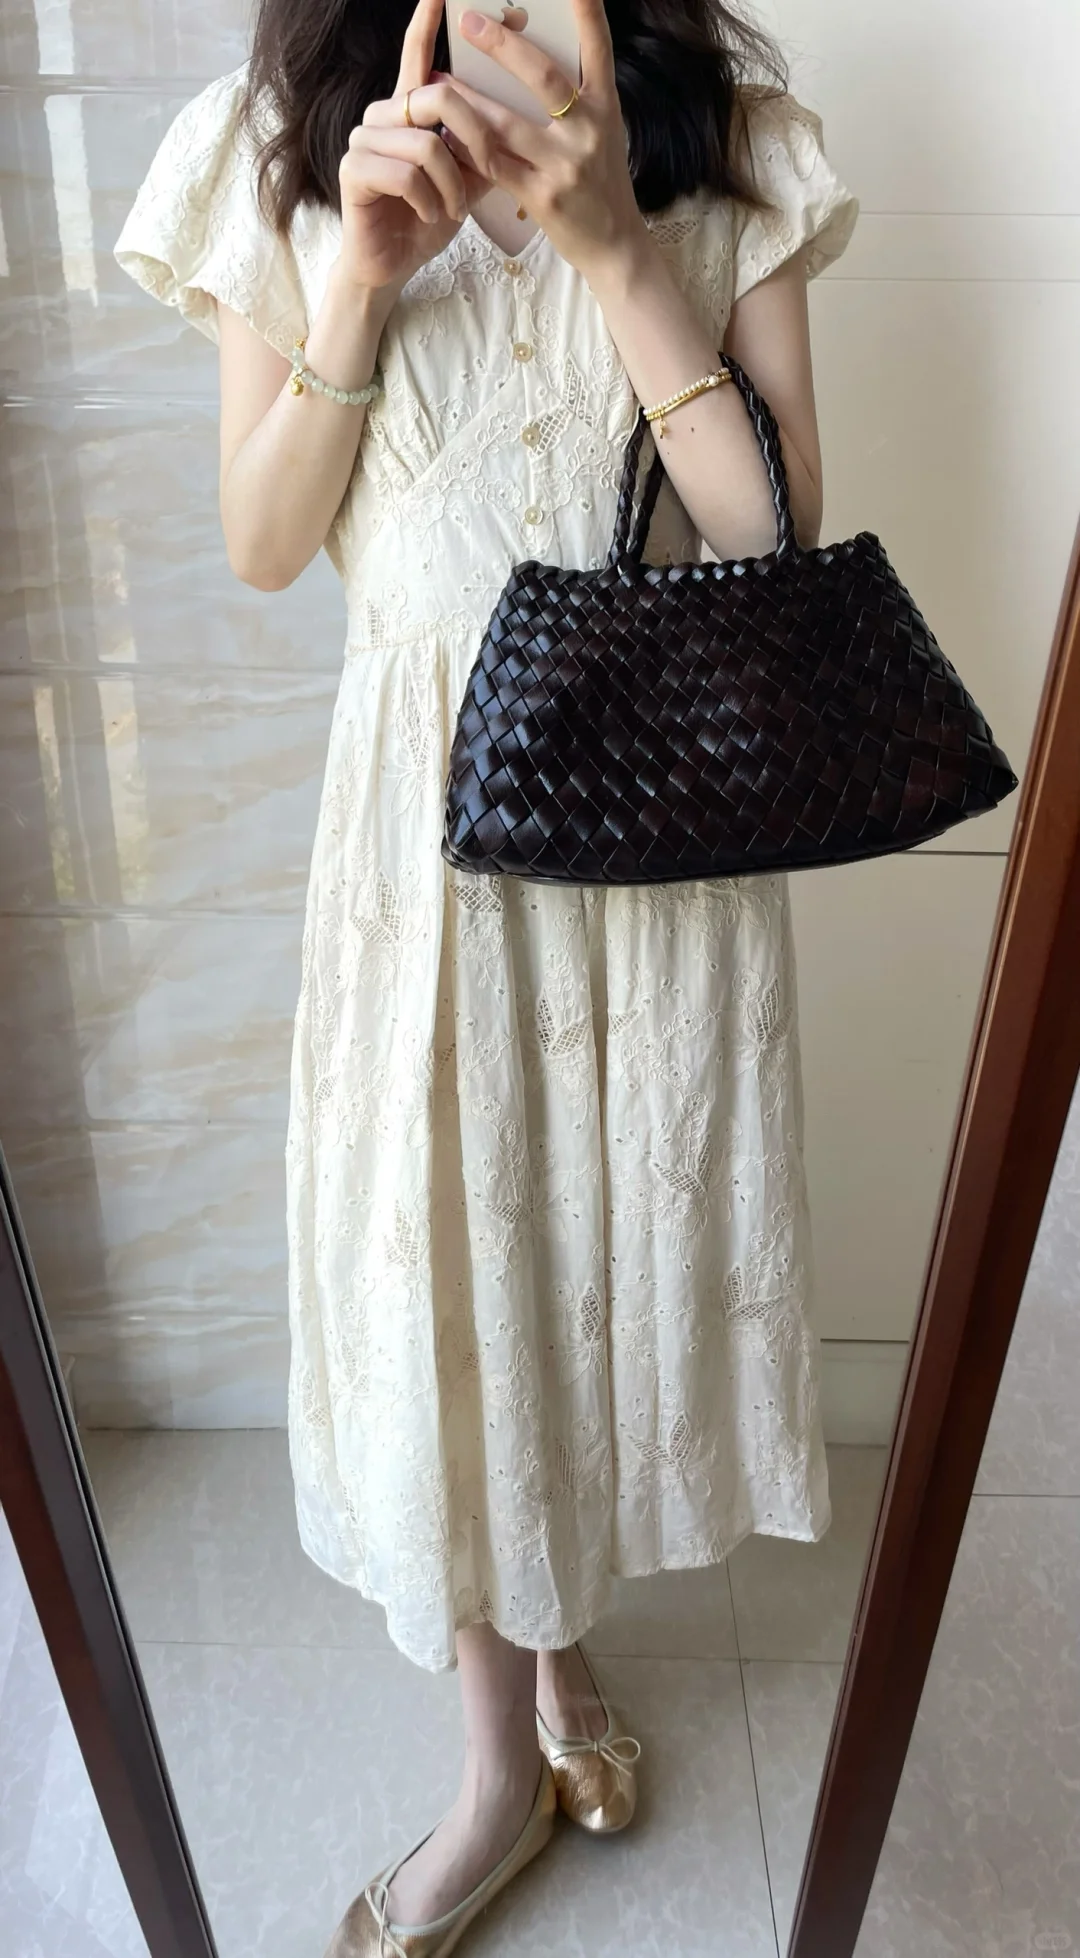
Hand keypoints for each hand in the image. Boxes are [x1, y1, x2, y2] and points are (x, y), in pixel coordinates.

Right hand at [336, 0, 484, 293]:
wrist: (392, 265)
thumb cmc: (430, 219)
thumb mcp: (468, 179)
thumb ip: (485, 145)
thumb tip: (522, 114)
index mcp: (410, 110)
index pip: (418, 55)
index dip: (426, 23)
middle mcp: (383, 115)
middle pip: (437, 95)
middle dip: (473, 137)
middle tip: (485, 172)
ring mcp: (363, 139)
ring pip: (426, 143)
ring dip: (451, 185)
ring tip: (453, 210)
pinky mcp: (353, 170)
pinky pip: (406, 174)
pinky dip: (429, 201)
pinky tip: (431, 217)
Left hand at [437, 0, 651, 278]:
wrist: (614, 247)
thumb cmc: (601, 182)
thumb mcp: (602, 133)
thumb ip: (575, 99)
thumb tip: (525, 59)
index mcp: (606, 107)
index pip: (598, 48)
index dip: (587, 10)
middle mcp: (589, 131)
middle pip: (542, 76)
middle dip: (502, 45)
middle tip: (468, 20)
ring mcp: (565, 166)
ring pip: (506, 124)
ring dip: (468, 99)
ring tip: (438, 80)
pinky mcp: (542, 198)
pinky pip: (494, 165)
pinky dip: (467, 147)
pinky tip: (446, 130)